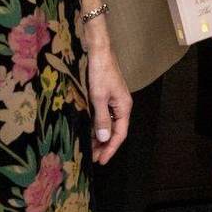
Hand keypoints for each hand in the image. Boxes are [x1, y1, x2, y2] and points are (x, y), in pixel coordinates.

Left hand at [83, 41, 131, 164]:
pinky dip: (96, 126)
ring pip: (109, 124)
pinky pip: (103, 116)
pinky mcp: (106, 96)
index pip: (120, 134)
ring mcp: (114, 101)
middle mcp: (121, 105)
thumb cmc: (100, 72)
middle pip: (115, 130)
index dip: (111, 148)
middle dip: (105, 145)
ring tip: (89, 148)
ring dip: (100, 136)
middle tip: (92, 158)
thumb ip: (101, 118)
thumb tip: (103, 138)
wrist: (98, 51)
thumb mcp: (98, 96)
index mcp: (124, 106)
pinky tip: (88, 131)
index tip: (101, 161)